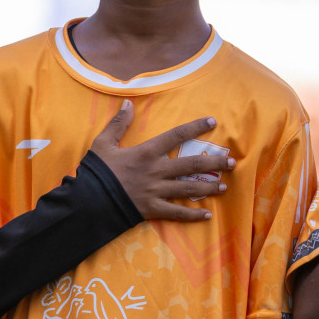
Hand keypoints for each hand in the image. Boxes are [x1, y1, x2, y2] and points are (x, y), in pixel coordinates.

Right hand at [91, 100, 233, 221]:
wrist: (87, 201)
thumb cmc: (95, 172)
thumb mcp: (102, 143)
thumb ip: (117, 124)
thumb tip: (127, 103)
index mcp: (146, 152)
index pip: (176, 135)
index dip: (196, 127)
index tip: (213, 121)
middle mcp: (156, 171)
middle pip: (192, 165)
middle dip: (214, 163)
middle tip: (231, 162)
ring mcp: (156, 191)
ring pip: (190, 189)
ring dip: (209, 188)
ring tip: (225, 187)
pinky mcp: (153, 209)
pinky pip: (178, 213)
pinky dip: (193, 215)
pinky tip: (208, 215)